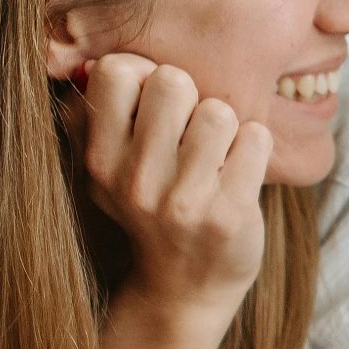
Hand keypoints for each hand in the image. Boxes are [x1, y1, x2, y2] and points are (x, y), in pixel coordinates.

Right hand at [62, 55, 271, 319]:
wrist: (185, 289)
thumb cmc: (154, 209)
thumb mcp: (109, 170)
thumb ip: (97, 114)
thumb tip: (93, 59)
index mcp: (100, 160)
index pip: (116, 71)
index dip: (144, 75)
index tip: (156, 107)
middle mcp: (134, 181)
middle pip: (173, 81)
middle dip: (191, 97)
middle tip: (191, 133)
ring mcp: (181, 201)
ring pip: (218, 110)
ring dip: (227, 127)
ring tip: (216, 157)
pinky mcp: (227, 214)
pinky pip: (255, 137)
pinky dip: (255, 147)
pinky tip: (238, 173)